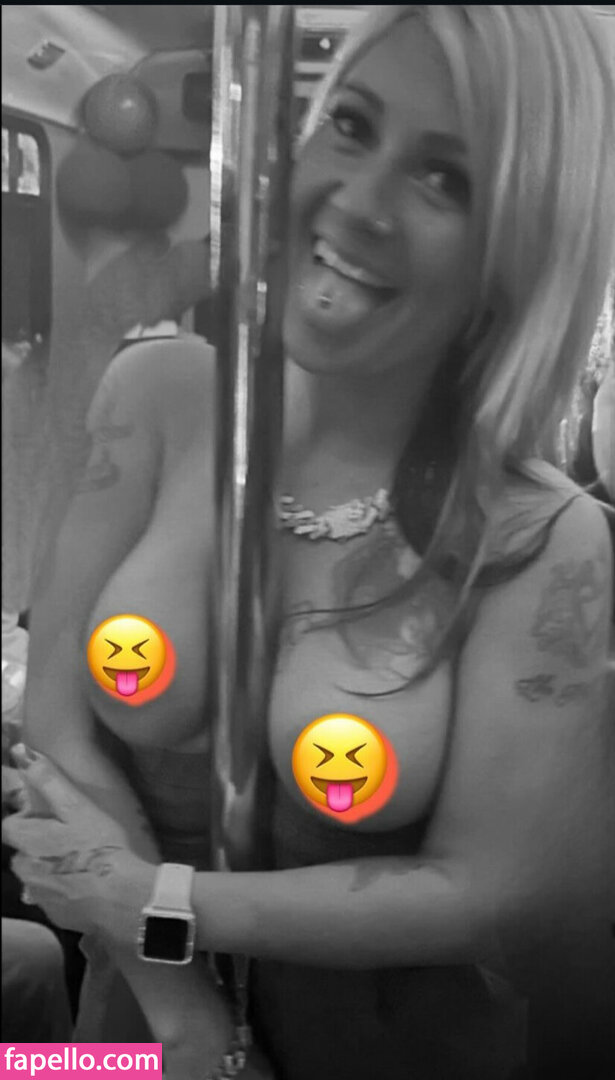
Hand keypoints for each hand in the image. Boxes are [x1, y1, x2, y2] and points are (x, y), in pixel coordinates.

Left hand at [2, 747, 154, 940]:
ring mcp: (40, 897)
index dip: (25, 820)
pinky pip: (52, 900)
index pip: (9, 827)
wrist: (123, 899)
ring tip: (80, 864)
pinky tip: (86, 886)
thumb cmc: (101, 846)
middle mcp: (26, 871)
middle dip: (37, 848)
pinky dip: (64, 892)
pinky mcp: (56, 917)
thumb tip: (21, 751)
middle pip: (21, 854)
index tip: (46, 818)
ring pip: (36, 878)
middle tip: (69, 840)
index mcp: (28, 841)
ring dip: (49, 871)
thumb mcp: (77, 806)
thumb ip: (48, 779)